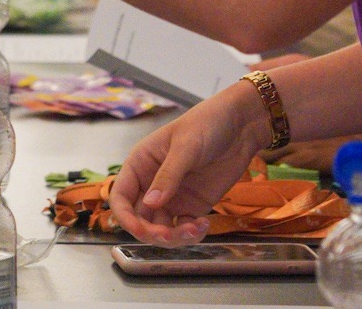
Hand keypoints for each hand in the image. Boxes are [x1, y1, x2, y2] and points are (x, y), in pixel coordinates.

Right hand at [110, 83, 269, 245]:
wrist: (240, 126)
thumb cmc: (206, 124)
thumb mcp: (185, 146)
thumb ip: (168, 175)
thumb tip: (150, 203)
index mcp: (140, 164)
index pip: (121, 196)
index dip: (125, 217)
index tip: (140, 230)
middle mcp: (152, 184)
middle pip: (139, 219)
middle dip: (152, 232)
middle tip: (170, 236)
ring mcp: (172, 197)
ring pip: (161, 228)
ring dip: (174, 237)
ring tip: (194, 230)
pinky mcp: (192, 206)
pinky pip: (184, 228)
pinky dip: (191, 234)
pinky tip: (204, 225)